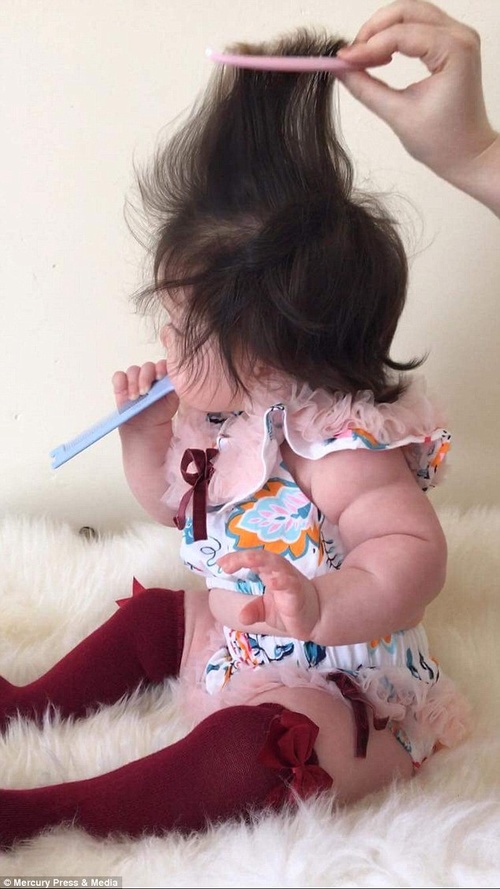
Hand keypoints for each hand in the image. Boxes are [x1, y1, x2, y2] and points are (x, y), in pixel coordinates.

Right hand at [112, 360, 178, 430]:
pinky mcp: (121, 390)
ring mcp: (135, 383)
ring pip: (133, 371)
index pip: (163, 366)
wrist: (147, 438)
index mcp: (164, 380)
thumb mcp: (173, 407)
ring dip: (133, 381)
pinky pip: (119, 377)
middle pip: (147, 367)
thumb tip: (178, 382)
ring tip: (135, 397)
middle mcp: (150, 379)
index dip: (162, 367)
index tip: (160, 377)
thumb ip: (175, 392)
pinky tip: (124, 393)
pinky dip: (120, 380)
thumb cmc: (161, 422)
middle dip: (146, 376)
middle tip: (145, 391)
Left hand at [217, 549, 319, 638]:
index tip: (220, 564)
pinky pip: (290, 584)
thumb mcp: (266, 611)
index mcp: (269, 571)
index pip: (251, 560)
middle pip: (261, 557)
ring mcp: (289, 580)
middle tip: (226, 563)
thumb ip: (254, 610)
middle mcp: (278, 571)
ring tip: (248, 561)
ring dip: (261, 561)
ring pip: (276, 565)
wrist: (315, 617)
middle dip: (244, 557)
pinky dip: (282, 581)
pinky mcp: (298, 592)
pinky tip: (273, 581)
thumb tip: (241, 616)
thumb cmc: (289, 608)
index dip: (235, 559)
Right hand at [337, 0, 496, 182]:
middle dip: (374, 30)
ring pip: (411, 14)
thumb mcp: (397, 115)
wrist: (468, 154)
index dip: (368, 45)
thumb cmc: (443, 141)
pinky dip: (395, 36)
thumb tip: (340, 69)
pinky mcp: (451, 44)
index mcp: (454, 51)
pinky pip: (418, 26)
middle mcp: (460, 36)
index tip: (343, 61)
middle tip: (351, 56)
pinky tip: (381, 56)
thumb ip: (365, 88)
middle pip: (407, 12)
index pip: (402, 35)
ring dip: (383, 30)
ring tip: (364, 58)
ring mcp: (458, 37)